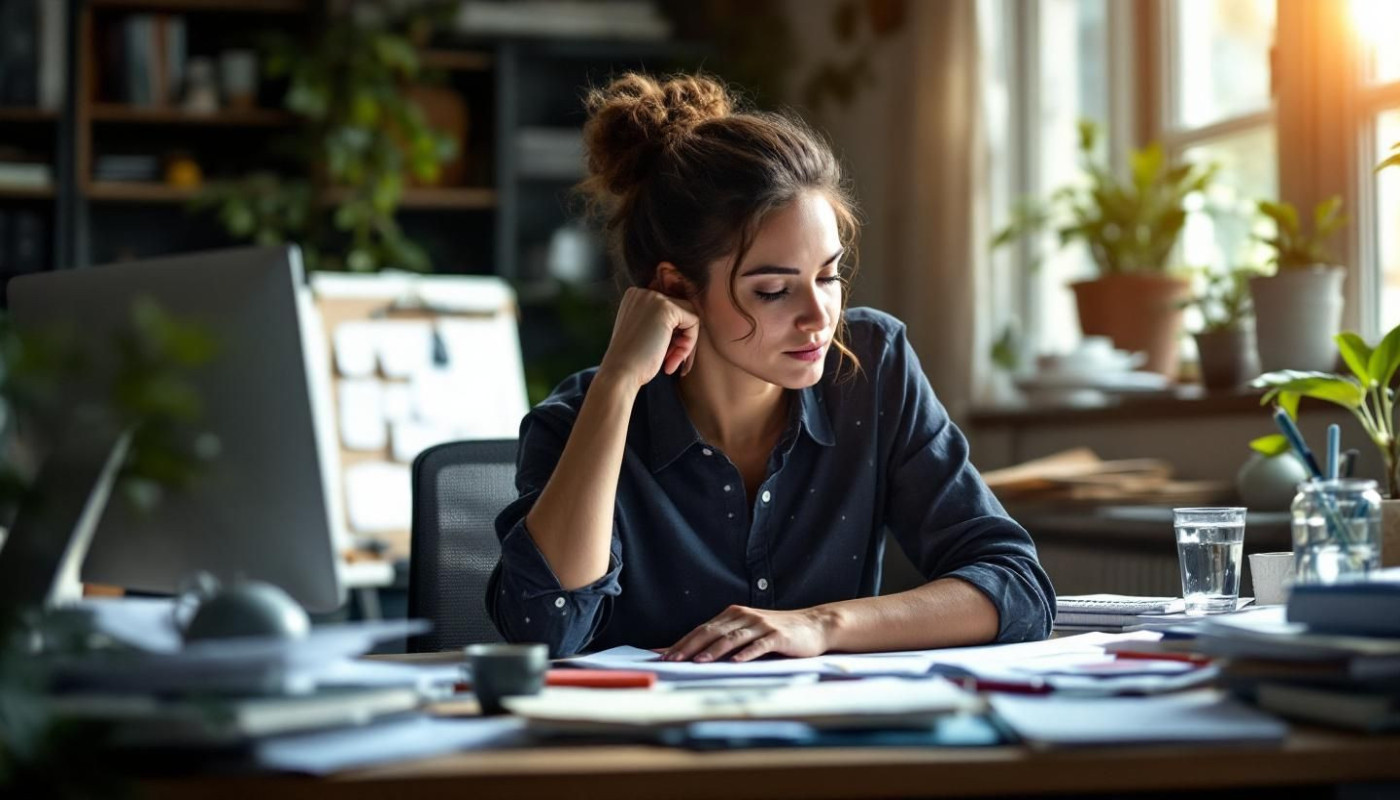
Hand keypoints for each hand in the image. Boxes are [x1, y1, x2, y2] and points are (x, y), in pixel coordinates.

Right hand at [596, 287, 698, 391]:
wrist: (620, 373)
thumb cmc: (631, 361)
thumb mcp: (643, 333)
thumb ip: (659, 322)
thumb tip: (688, 322)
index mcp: (635, 297)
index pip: (669, 309)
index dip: (672, 334)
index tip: (664, 354)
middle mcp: (643, 293)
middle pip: (680, 311)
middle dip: (680, 338)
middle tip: (670, 360)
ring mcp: (654, 298)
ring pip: (689, 316)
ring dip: (686, 343)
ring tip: (671, 361)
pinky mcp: (666, 309)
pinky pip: (694, 322)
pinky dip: (689, 344)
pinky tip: (673, 360)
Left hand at [663, 604, 834, 662]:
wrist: (815, 625)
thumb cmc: (778, 632)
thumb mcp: (749, 631)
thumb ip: (725, 639)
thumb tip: (696, 654)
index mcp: (734, 614)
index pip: (702, 629)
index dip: (682, 642)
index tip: (662, 656)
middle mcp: (744, 616)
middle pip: (711, 632)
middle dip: (689, 647)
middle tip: (671, 661)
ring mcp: (761, 625)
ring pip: (731, 638)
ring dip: (713, 650)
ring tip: (697, 662)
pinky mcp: (777, 636)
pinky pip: (758, 645)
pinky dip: (746, 654)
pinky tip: (735, 662)